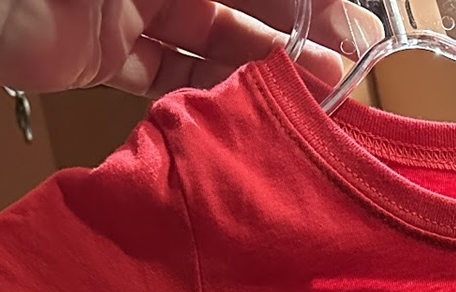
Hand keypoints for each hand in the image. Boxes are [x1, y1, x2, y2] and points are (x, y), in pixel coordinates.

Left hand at [0, 0, 358, 95]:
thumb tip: (300, 0)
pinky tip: (239, 115)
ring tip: (302, 103)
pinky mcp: (102, 56)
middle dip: (291, 42)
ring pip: (210, 46)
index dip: (310, 5)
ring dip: (257, 74)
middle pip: (241, 8)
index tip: (353, 34)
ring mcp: (130, 10)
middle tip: (340, 77)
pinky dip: (201, 97)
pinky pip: (164, 79)